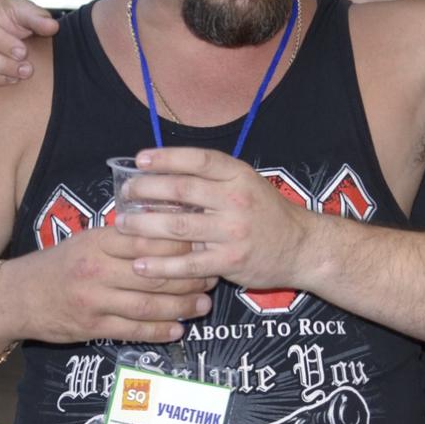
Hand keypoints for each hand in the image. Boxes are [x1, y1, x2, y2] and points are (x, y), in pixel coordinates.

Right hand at [0, 222, 214, 345]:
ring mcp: (94, 301)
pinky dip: (158, 331)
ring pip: (147, 304)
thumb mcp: (87, 239)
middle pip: (154, 274)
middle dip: (189, 277)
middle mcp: (97, 270)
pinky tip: (177, 329)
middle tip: (213, 277)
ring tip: (202, 305)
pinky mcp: (91, 327)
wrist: (16, 298)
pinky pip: (132, 330)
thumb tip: (167, 227)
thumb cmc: (58, 264)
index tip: (204, 245)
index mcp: (99, 242)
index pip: (148, 240)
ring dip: (180, 307)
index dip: (181, 244)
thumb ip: (123, 237)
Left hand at [112, 147, 317, 292]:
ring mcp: (234, 231)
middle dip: (146, 190)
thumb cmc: (266, 214)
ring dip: (145, 225)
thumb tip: (164, 176)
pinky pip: (188, 264)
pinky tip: (140, 265)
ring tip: (122, 226)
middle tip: (125, 194)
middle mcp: (236, 199)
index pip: (198, 159)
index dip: (166, 157)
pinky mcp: (231, 260)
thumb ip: (212, 181)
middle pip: (182, 190)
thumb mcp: (246, 185)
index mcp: (239, 175)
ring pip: (179, 226)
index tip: (140, 159)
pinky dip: (161, 265)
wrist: (302, 246)